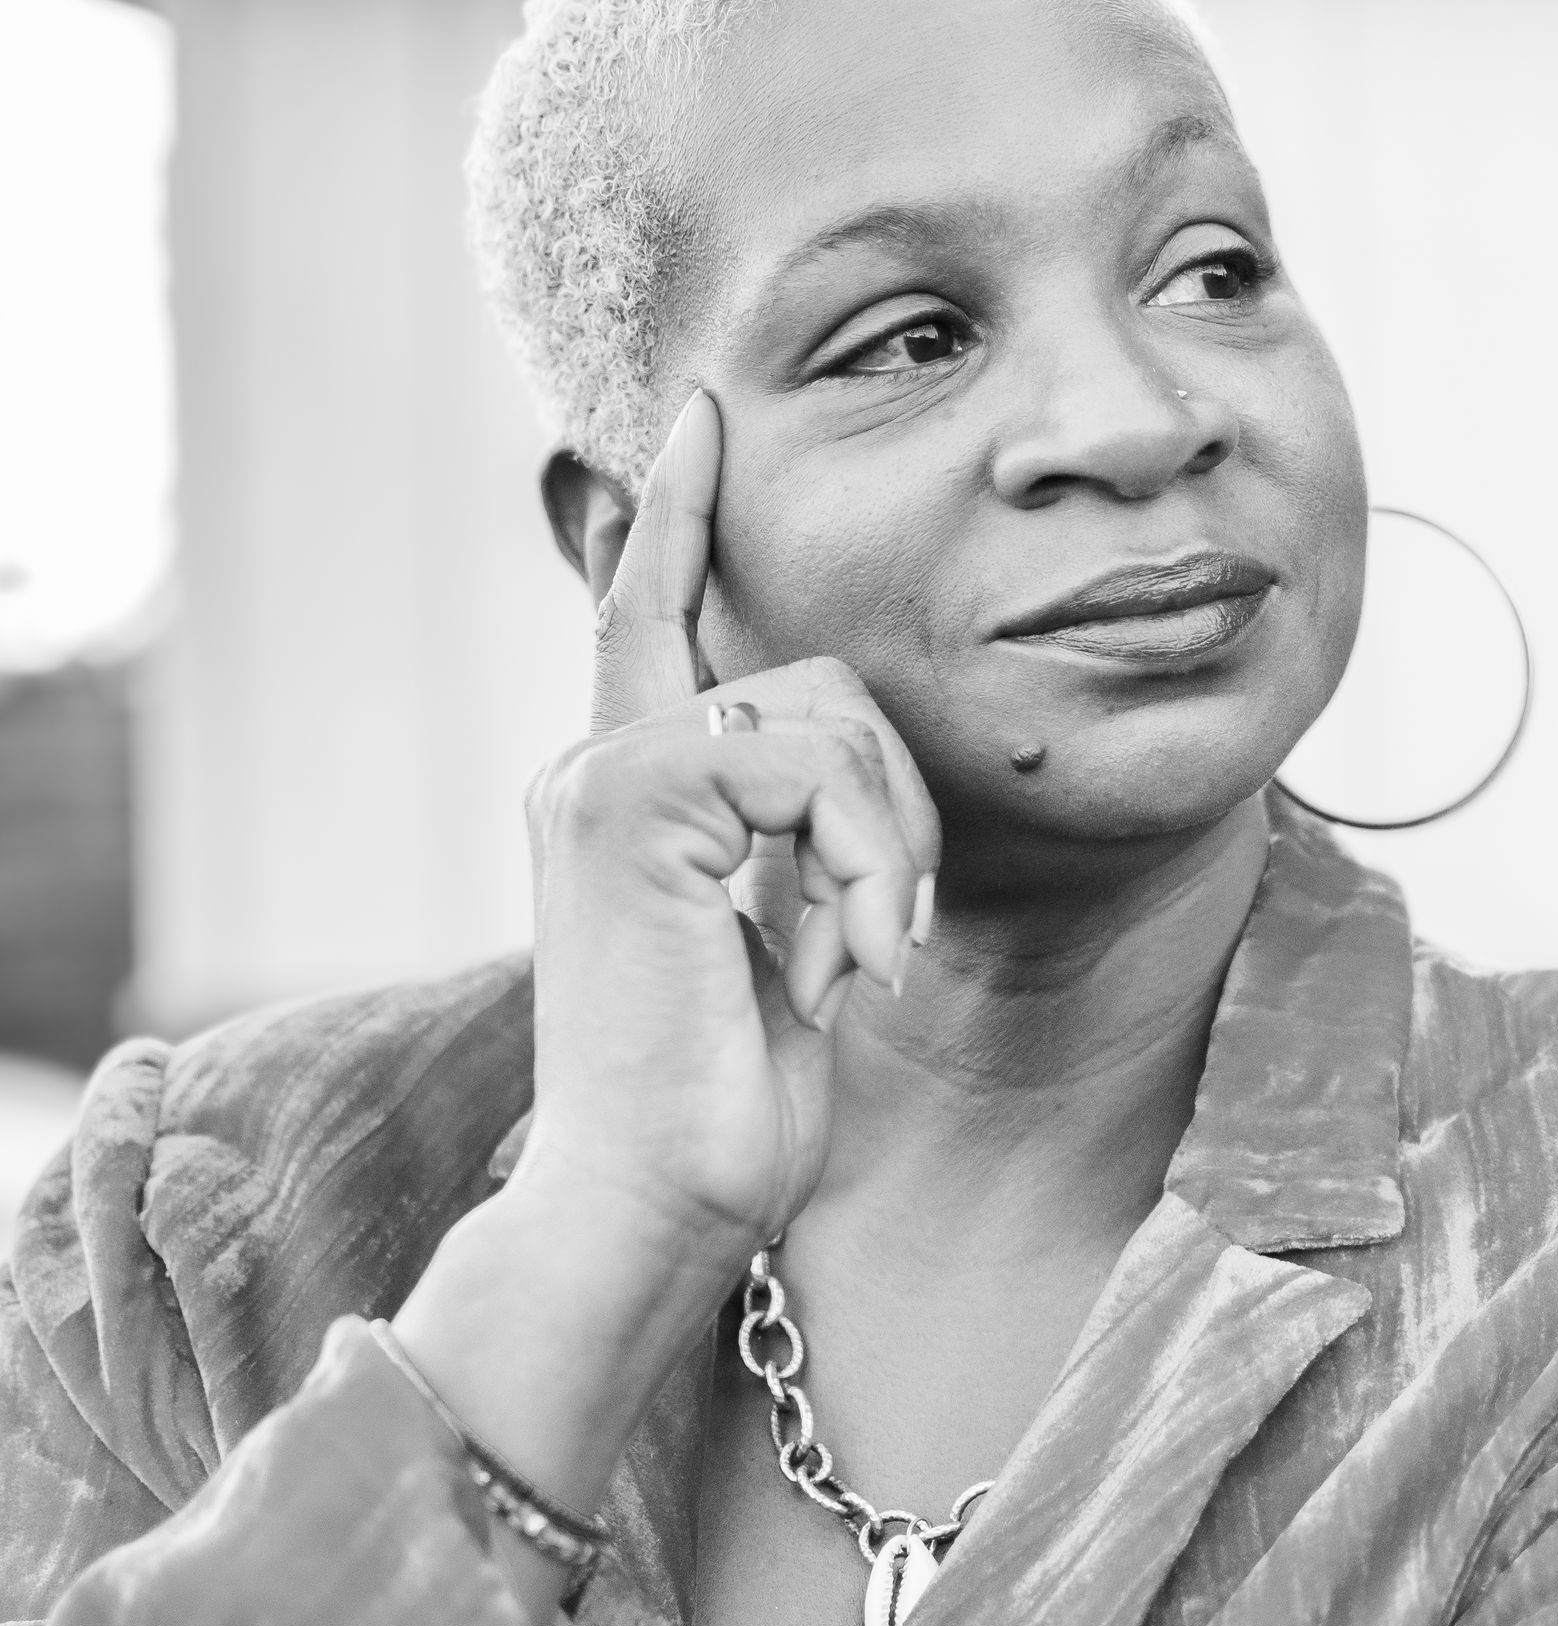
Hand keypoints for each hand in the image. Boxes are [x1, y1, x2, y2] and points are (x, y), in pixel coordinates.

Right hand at [390, 393, 938, 1617]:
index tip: (702, 421)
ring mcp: (604, 779)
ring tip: (865, 959)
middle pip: (812, 673)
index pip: (651, 616)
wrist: (650, 1205)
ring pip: (827, 710)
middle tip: (885, 932)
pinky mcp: (631, 803)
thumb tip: (844, 784)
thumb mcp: (775, 952)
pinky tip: (846, 962)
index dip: (683, 519)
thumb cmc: (718, 1108)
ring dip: (887, 845)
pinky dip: (865, 861)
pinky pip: (810, 760)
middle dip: (892, 800)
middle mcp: (598, 769)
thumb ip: (785, 849)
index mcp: (627, 797)